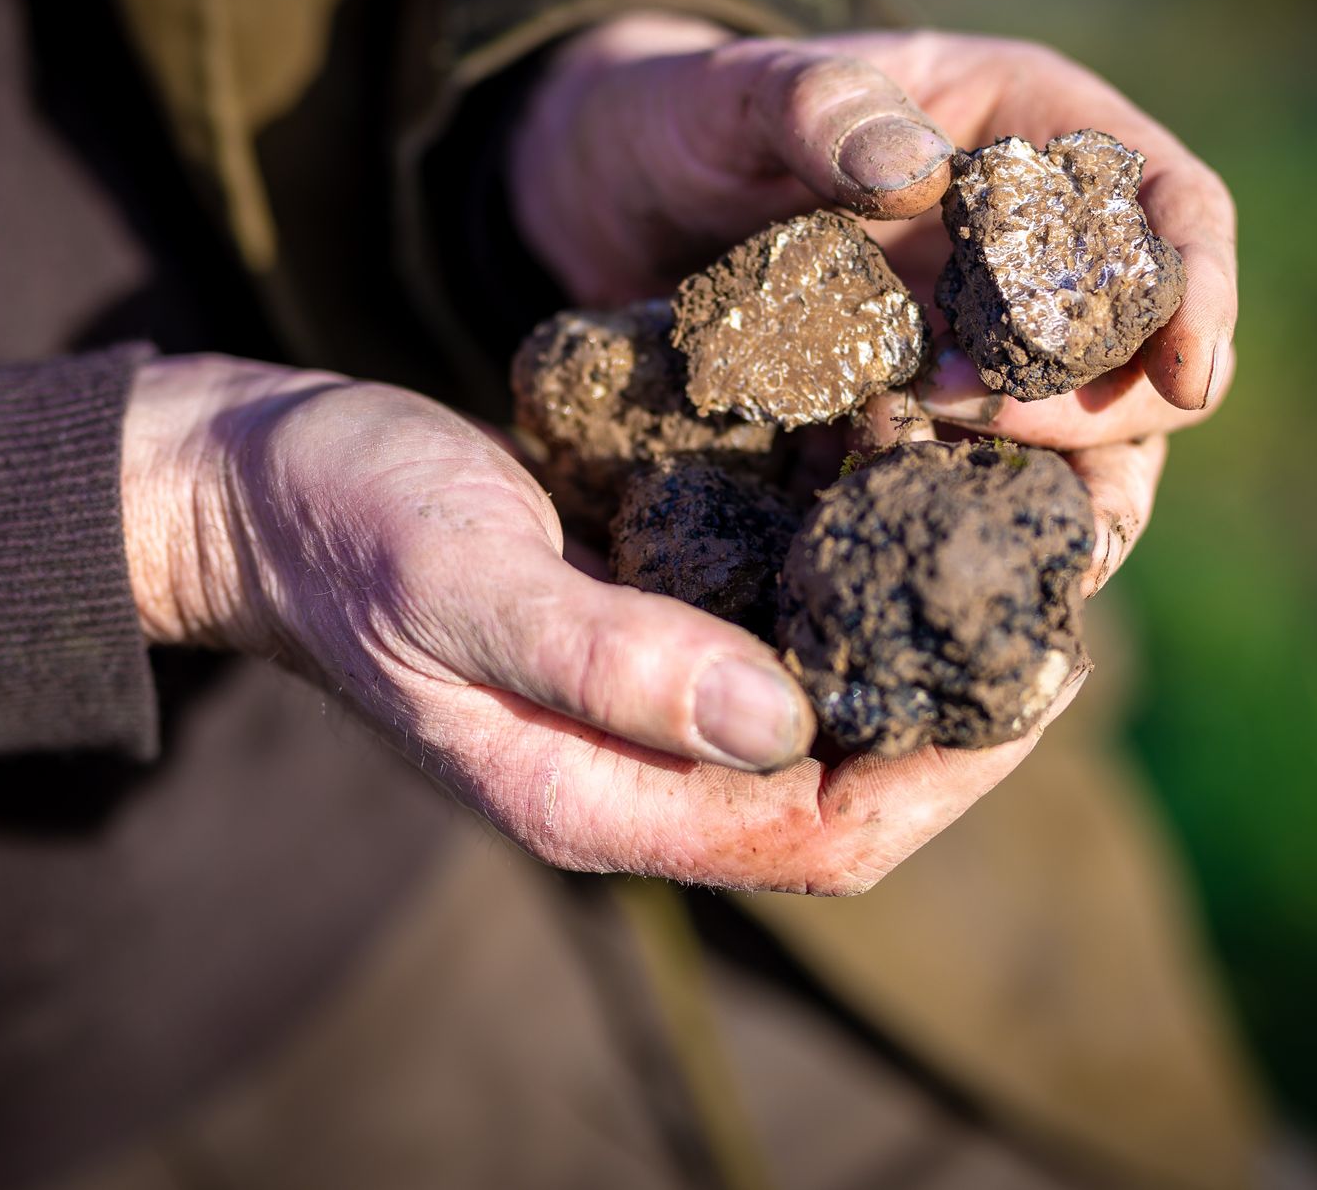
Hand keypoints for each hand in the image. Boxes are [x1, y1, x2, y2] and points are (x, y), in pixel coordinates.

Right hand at [120, 354, 1097, 892]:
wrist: (260, 482)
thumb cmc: (346, 533)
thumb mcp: (464, 589)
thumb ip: (613, 665)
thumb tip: (786, 720)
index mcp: (600, 799)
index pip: (824, 837)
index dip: (949, 774)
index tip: (1042, 669)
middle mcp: (643, 767)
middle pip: (852, 780)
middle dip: (965, 703)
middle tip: (1057, 587)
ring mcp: (648, 695)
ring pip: (830, 699)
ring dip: (922, 626)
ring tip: (1011, 527)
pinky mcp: (649, 617)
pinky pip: (782, 618)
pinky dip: (854, 565)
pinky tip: (905, 478)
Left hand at [509, 15, 1237, 447]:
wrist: (605, 201)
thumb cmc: (684, 117)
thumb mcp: (732, 93)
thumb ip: (817, 105)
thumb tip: (918, 170)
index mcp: (1035, 135)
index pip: (1175, 209)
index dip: (1200, 291)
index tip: (1188, 373)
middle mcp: (1032, 254)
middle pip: (1141, 353)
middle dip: (1091, 404)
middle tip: (978, 415)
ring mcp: (980, 349)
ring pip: (1078, 449)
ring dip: (1040, 489)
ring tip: (957, 512)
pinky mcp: (917, 428)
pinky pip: (972, 489)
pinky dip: (951, 519)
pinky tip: (890, 540)